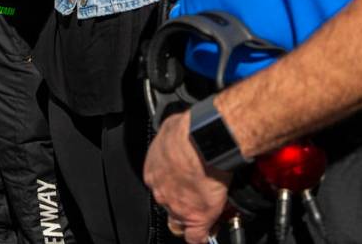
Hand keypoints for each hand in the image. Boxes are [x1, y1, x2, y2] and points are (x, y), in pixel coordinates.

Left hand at [144, 111, 230, 243]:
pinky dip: (201, 235)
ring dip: (189, 218)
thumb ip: (172, 138)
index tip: (182, 185)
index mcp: (154, 171)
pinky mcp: (196, 217)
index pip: (161, 186)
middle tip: (194, 198)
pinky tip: (207, 231)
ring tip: (203, 212)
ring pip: (179, 221)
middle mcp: (161, 191)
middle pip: (168, 204)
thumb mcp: (172, 129)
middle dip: (180, 203)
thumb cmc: (188, 131)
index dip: (173, 187)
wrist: (202, 141)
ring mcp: (177, 207)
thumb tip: (176, 129)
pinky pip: (196, 237)